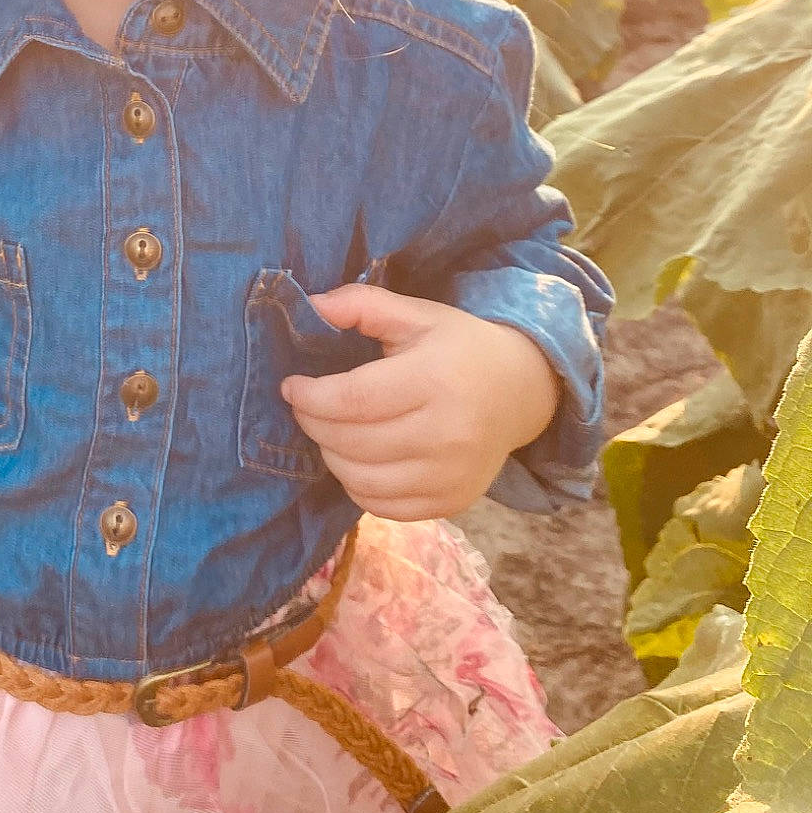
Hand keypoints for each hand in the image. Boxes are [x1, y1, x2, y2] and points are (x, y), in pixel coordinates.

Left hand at [280, 288, 561, 519]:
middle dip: (314, 424)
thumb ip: (362, 305)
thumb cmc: (460, 347)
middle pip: (352, 442)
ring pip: (361, 480)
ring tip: (330, 431)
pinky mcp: (452, 502)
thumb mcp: (417, 314)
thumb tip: (311, 305)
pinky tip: (357, 459)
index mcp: (435, 380)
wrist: (521, 391)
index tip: (291, 386)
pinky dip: (357, 486)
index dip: (311, 397)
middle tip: (306, 407)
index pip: (354, 399)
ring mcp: (450, 476)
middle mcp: (446, 434)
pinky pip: (383, 507)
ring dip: (330, 456)